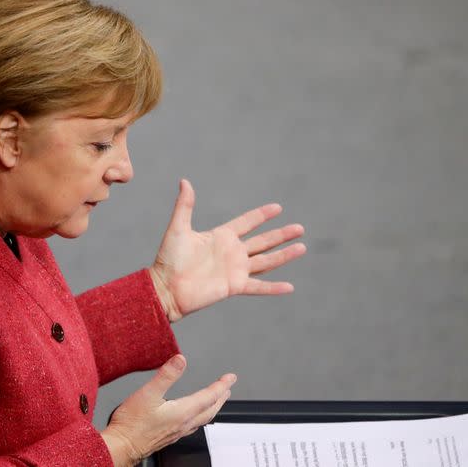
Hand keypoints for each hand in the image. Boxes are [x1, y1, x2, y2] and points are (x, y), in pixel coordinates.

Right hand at [101, 355, 234, 466]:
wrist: (121, 446)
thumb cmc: (132, 424)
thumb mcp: (148, 393)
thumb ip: (166, 375)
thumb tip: (180, 360)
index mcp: (182, 412)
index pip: (209, 396)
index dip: (221, 385)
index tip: (230, 377)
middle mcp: (184, 424)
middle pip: (210, 409)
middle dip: (221, 397)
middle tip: (228, 387)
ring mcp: (178, 431)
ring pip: (203, 419)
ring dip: (212, 407)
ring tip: (216, 400)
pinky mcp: (170, 436)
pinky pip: (193, 425)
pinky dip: (200, 416)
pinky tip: (193, 416)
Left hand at [150, 179, 305, 321]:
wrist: (165, 287)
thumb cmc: (168, 259)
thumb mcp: (178, 228)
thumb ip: (185, 205)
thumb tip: (184, 181)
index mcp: (221, 237)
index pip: (247, 223)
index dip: (262, 215)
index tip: (278, 208)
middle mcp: (232, 252)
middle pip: (263, 241)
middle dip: (281, 234)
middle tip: (300, 228)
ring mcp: (235, 270)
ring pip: (266, 261)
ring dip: (284, 255)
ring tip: (302, 247)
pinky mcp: (234, 286)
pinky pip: (258, 286)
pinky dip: (273, 287)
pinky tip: (289, 287)